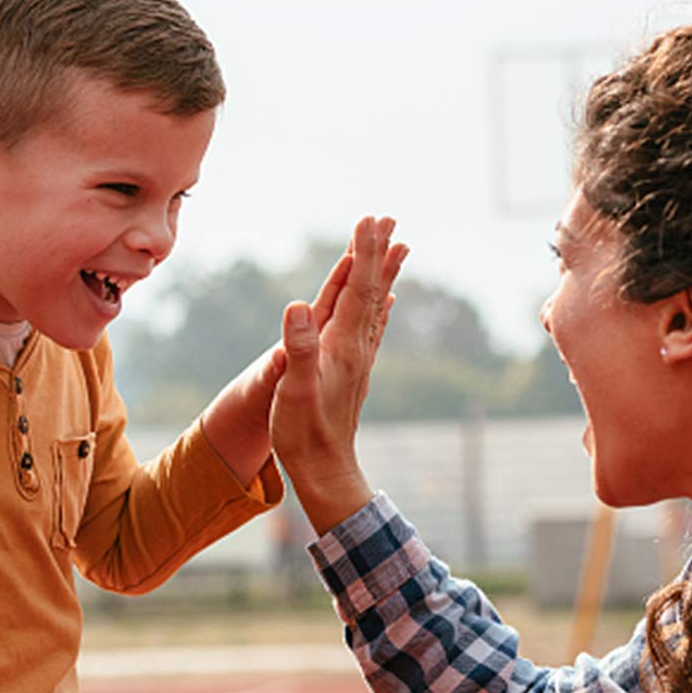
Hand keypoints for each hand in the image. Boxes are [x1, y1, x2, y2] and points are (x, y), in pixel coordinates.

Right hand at [199, 227, 386, 487]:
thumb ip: (299, 347)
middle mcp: (356, 348)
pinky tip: (386, 300)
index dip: (362, 252)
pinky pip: (372, 328)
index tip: (370, 219)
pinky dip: (379, 306)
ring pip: (375, 305)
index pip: (355, 289)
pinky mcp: (354, 373)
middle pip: (371, 290)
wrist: (325, 473)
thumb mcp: (294, 390)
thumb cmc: (305, 435)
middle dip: (378, 252)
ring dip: (383, 273)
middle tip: (390, 219)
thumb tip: (298, 305)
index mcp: (341, 346)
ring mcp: (358, 360)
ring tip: (397, 247)